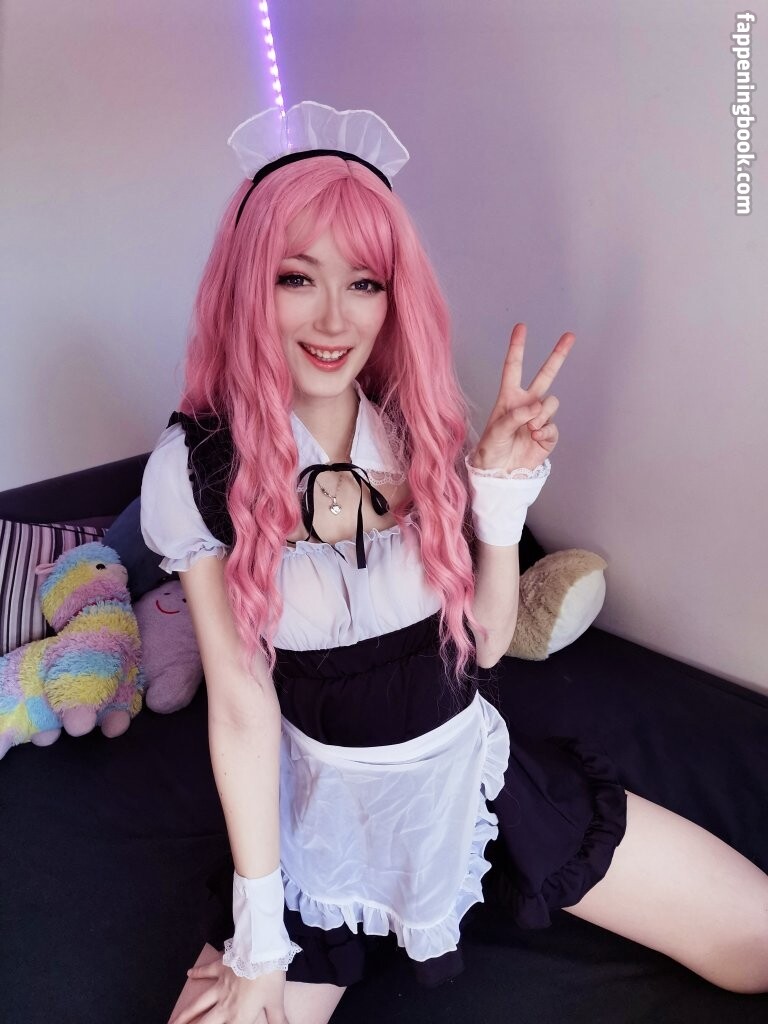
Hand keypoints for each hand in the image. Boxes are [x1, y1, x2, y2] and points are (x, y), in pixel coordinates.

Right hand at [169, 953, 288, 1023]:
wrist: (261, 951)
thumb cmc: (269, 979)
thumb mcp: (276, 1002)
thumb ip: (279, 1020)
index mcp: (238, 1017)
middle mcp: (224, 1005)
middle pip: (203, 1022)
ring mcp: (220, 986)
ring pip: (198, 1003)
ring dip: (185, 1013)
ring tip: (173, 1021)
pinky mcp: (220, 967)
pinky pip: (206, 971)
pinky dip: (197, 972)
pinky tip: (188, 974)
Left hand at [470, 323, 574, 472]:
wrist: (501, 474)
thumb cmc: (491, 451)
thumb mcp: (496, 432)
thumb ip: (514, 417)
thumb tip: (536, 408)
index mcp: (509, 398)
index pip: (514, 368)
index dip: (517, 347)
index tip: (521, 327)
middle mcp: (526, 404)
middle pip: (545, 375)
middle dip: (558, 355)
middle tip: (570, 336)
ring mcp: (539, 418)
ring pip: (551, 403)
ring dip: (542, 415)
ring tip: (530, 429)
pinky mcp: (548, 434)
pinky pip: (553, 426)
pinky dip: (545, 432)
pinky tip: (535, 438)